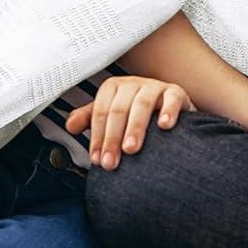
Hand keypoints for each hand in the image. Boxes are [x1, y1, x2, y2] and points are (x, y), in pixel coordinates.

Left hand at [65, 75, 195, 170]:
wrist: (168, 111)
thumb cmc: (135, 115)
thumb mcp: (110, 116)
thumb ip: (89, 119)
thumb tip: (70, 126)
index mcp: (114, 88)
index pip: (100, 110)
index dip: (97, 136)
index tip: (97, 159)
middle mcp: (133, 84)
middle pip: (119, 109)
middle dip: (112, 138)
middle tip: (111, 162)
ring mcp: (155, 87)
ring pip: (142, 104)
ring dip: (135, 127)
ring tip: (131, 148)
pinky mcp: (176, 93)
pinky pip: (172, 99)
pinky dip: (168, 112)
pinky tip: (164, 126)